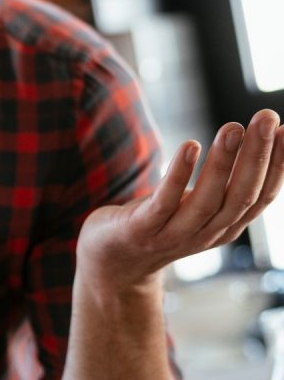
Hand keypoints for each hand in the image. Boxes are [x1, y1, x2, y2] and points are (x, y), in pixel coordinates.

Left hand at [77, 110, 283, 288]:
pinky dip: (179, 175)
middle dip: (257, 155)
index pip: (261, 196)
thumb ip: (225, 182)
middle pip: (240, 195)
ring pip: (207, 200)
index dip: (278, 164)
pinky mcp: (142, 230)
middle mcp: (206, 233)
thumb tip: (254, 138)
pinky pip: (164, 202)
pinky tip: (190, 146)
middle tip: (266, 118)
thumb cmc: (158, 221)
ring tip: (233, 128)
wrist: (112, 261)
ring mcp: (174, 234)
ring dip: (222, 162)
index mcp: (226, 225)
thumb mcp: (199, 204)